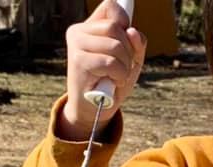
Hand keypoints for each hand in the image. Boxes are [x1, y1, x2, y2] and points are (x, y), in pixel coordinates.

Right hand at [60, 0, 146, 140]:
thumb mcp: (130, 60)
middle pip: (116, 27)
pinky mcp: (78, 61)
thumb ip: (136, 43)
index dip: (125, 22)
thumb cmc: (112, 82)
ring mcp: (76, 45)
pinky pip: (111, 62)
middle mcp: (78, 31)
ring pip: (115, 45)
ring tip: (118, 76)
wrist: (94, 110)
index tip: (126, 41)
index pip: (111, 7)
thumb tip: (132, 31)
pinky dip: (120, 75)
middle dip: (129, 50)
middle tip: (123, 67)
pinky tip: (113, 82)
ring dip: (125, 65)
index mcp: (89, 26)